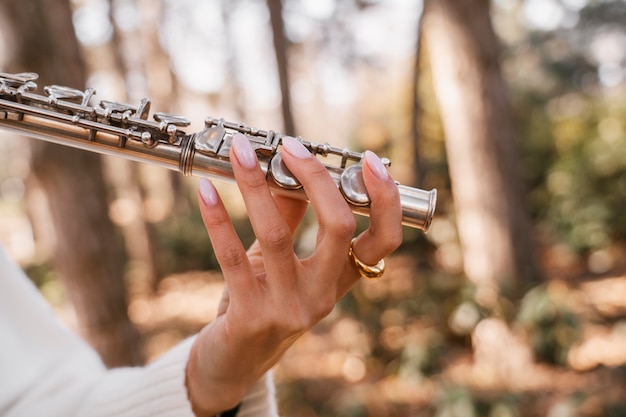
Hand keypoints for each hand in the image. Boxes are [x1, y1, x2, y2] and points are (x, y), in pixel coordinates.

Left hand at [185, 134, 401, 415]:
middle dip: (318, 179)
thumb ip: (289, 216)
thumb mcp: (280, 260)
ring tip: (241, 153)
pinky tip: (205, 191)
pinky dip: (218, 219)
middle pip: (339, 228)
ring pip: (278, 235)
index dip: (385, 200)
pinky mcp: (250, 316)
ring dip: (256, 187)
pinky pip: (232, 258)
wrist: (235, 360)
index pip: (383, 241)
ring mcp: (288, 308)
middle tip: (293, 146)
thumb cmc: (261, 300)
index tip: (367, 161)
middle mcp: (322, 295)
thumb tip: (287, 165)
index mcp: (339, 279)